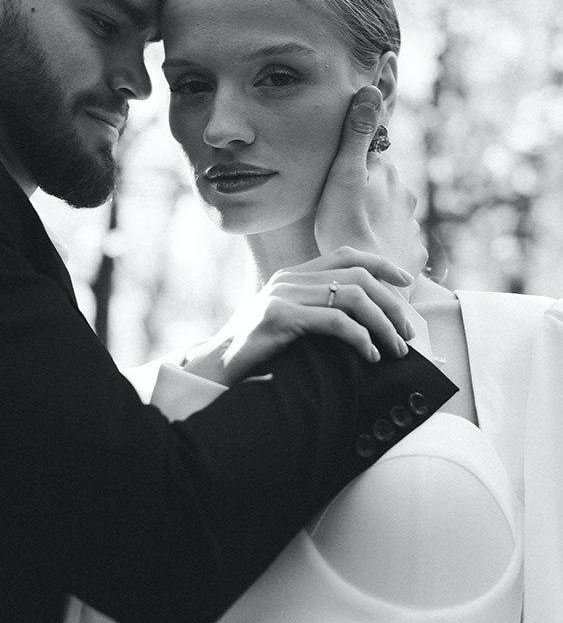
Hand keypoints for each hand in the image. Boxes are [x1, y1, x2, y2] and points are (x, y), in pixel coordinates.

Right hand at [183, 246, 415, 385]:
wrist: (215, 368)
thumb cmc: (256, 353)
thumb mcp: (287, 322)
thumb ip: (314, 309)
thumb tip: (362, 319)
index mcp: (292, 274)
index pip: (346, 254)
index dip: (381, 264)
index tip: (406, 282)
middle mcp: (289, 278)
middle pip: (358, 276)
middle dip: (392, 304)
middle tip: (408, 333)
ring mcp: (283, 295)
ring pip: (354, 297)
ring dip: (383, 324)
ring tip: (396, 349)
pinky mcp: (279, 317)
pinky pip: (335, 321)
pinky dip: (361, 338)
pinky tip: (370, 356)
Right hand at [314, 85, 427, 283]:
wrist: (371, 285)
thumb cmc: (345, 228)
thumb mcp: (343, 176)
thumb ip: (356, 133)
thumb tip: (370, 89)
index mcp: (387, 174)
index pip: (373, 156)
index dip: (358, 163)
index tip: (344, 175)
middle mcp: (405, 197)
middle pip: (384, 187)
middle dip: (369, 193)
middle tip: (343, 208)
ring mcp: (412, 228)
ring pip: (393, 217)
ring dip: (379, 222)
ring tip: (356, 236)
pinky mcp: (414, 257)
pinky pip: (400, 247)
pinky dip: (388, 249)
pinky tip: (371, 258)